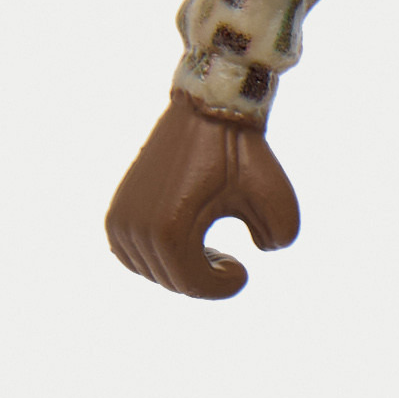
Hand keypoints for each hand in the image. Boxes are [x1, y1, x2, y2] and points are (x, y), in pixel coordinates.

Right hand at [104, 94, 301, 298]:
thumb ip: (281, 236)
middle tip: (229, 263)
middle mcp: (136, 227)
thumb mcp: (277, 195)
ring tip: (212, 253)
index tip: (241, 270)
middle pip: (173, 281)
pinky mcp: (117, 212)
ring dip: (184, 269)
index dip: (221, 287)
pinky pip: (133, 257)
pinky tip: (189, 244)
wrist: (206, 110)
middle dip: (206, 279)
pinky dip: (159, 259)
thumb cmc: (241, 152)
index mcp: (168, 228)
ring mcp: (121, 219)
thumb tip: (259, 252)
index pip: (191, 284)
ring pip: (153, 272)